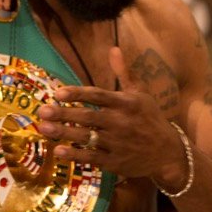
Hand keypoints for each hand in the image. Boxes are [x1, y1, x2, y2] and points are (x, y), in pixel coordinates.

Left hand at [36, 47, 185, 183]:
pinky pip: (92, 157)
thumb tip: (113, 49)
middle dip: (64, 114)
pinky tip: (59, 150)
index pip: (99, 96)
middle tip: (42, 111)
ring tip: (43, 128)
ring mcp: (118, 143)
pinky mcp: (115, 162)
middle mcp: (122, 122)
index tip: (58, 93)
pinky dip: (75, 154)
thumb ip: (123, 73)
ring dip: (64, 132)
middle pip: (89, 116)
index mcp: (127, 103)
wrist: (168, 152)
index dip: (78, 94)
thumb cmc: (150, 119)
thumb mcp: (141, 94)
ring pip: (87, 137)